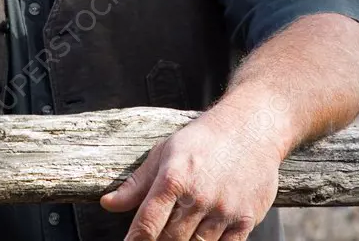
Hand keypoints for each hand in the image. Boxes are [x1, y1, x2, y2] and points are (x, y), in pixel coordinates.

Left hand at [100, 101, 284, 240]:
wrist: (250, 129)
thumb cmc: (203, 140)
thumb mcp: (163, 153)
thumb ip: (136, 184)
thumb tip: (108, 204)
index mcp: (174, 178)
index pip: (147, 222)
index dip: (135, 240)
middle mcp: (198, 196)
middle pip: (170, 239)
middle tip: (155, 236)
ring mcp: (223, 210)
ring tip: (179, 233)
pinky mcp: (245, 219)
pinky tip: (202, 237)